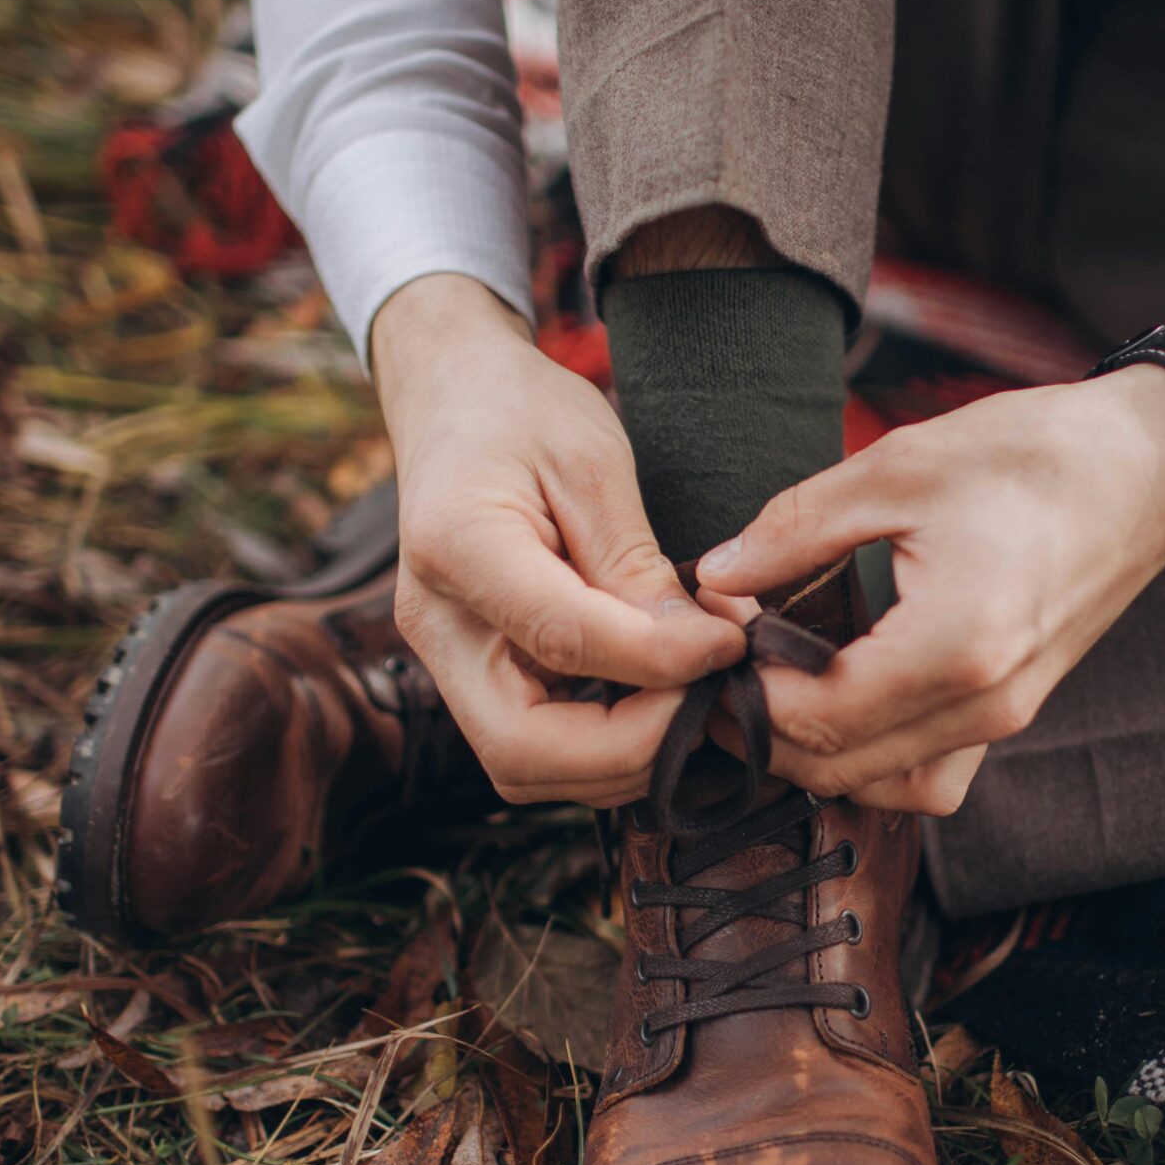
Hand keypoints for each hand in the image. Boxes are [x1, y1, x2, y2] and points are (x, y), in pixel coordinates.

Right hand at [373, 274, 742, 806]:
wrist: (453, 397)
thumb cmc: (522, 412)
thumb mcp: (593, 463)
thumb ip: (637, 566)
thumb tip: (701, 652)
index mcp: (456, 547)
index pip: (562, 639)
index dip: (659, 661)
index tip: (729, 646)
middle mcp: (435, 624)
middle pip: (520, 750)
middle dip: (631, 748)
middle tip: (708, 699)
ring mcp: (447, 659)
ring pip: (526, 767)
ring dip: (621, 758)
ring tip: (691, 696)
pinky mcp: (473, 675)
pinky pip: (536, 745)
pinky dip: (604, 745)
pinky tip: (657, 699)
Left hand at [695, 365, 1164, 815]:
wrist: (1150, 465)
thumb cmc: (1036, 455)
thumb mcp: (898, 468)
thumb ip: (796, 529)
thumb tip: (717, 575)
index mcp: (954, 646)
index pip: (813, 718)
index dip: (743, 689)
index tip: (712, 635)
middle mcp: (985, 704)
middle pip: (838, 770)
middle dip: (763, 730)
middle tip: (722, 668)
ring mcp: (1006, 718)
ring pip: (885, 789)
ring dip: (816, 754)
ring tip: (774, 685)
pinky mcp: (1014, 711)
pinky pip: (931, 775)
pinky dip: (874, 758)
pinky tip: (840, 696)